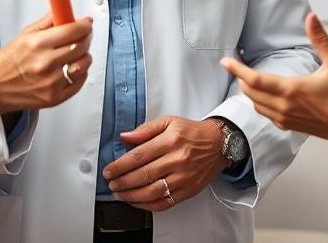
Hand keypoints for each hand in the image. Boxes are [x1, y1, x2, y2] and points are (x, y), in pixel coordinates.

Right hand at [0, 13, 92, 113]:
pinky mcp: (54, 98)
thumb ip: (48, 21)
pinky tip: (72, 68)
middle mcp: (45, 63)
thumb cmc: (10, 60)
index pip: (72, 31)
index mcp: (38, 44)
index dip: (84, 25)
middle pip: (81, 46)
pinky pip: (79, 83)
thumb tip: (65, 11)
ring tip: (76, 54)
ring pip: (83, 65)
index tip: (87, 23)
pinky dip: (80, 73)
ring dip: (85, 56)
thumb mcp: (26, 33)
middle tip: (83, 36)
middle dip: (86, 38)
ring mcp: (51, 82)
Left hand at [102, 116, 228, 211]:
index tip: (109, 170)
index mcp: (170, 140)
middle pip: (144, 175)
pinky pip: (165, 203)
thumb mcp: (169, 121)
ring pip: (152, 191)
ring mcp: (184, 178)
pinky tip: (137, 201)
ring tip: (119, 193)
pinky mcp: (188, 191)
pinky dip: (147, 205)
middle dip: (122, 181)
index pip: (139, 156)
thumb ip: (145, 129)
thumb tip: (125, 137)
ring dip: (131, 195)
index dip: (120, 165)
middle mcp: (178, 160)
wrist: (218, 144)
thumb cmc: (192, 133)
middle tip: (111, 183)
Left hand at [220, 13, 327, 165]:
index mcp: (290, 89)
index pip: (255, 79)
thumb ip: (321, 39)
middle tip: (234, 65)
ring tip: (246, 78)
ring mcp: (284, 118)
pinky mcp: (289, 126)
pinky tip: (262, 96)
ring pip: (256, 105)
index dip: (237, 70)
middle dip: (240, 78)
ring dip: (248, 91)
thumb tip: (311, 18)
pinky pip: (266, 114)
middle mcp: (283, 106)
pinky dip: (258, 103)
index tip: (225, 61)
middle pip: (250, 92)